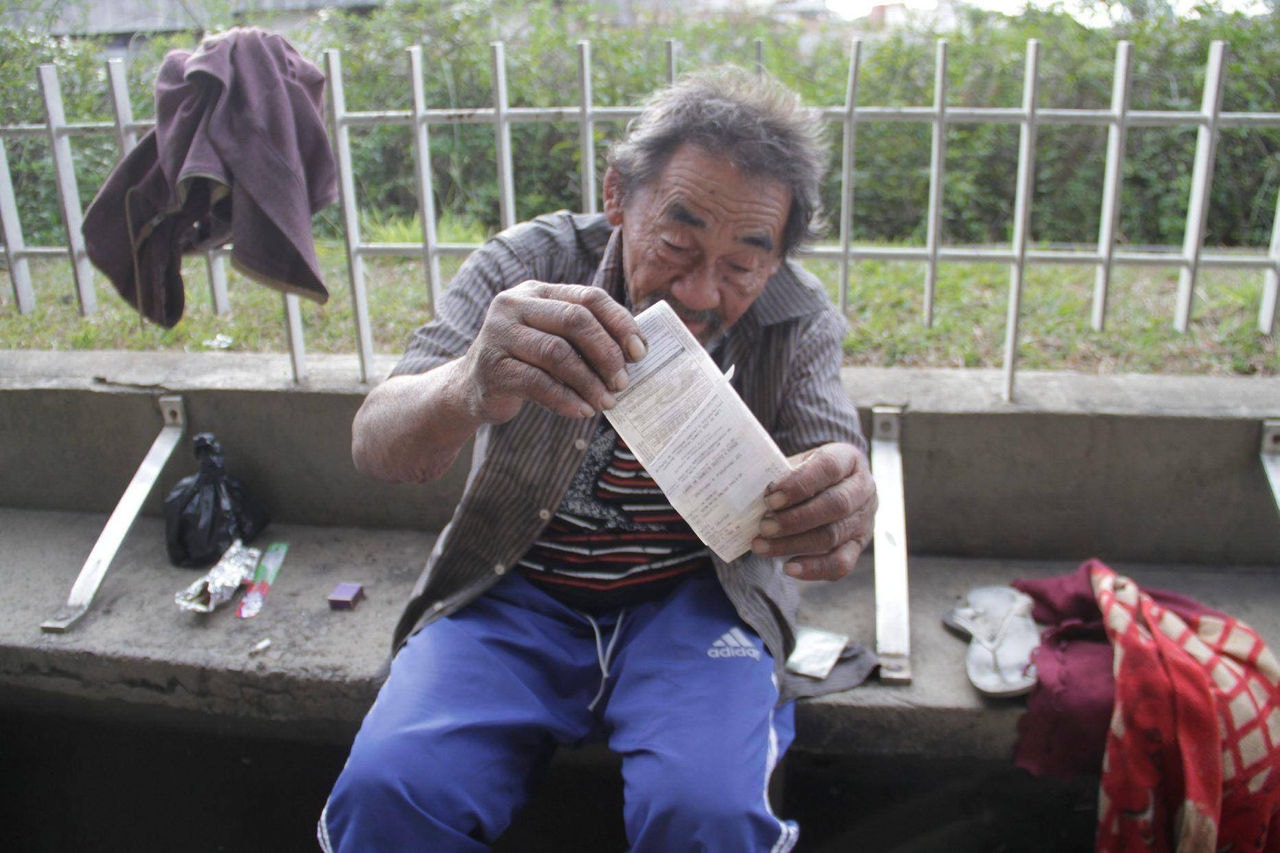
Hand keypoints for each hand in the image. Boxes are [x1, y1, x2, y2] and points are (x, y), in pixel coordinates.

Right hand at [459, 281, 647, 423]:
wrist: (471, 388)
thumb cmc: (525, 363)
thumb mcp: (552, 339)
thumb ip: (585, 337)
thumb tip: (636, 352)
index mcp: (537, 292)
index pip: (588, 297)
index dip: (619, 323)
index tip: (640, 352)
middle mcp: (515, 305)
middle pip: (575, 320)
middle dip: (606, 353)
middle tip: (623, 382)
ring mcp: (499, 334)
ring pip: (557, 353)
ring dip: (589, 381)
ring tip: (606, 401)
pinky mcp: (492, 367)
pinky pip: (538, 383)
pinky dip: (566, 399)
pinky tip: (581, 410)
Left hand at [750, 442, 876, 580]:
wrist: (835, 487)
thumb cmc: (809, 473)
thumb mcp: (799, 463)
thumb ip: (780, 473)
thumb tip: (747, 489)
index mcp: (848, 459)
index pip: (828, 468)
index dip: (799, 483)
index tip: (770, 497)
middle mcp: (864, 489)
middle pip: (835, 505)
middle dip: (795, 519)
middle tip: (764, 526)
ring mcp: (864, 520)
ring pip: (832, 536)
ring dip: (794, 544)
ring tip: (761, 546)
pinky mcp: (858, 546)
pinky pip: (841, 563)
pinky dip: (814, 568)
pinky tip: (788, 568)